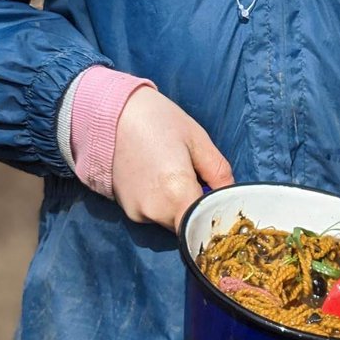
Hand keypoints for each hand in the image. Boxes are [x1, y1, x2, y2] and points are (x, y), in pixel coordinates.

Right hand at [112, 89, 234, 231]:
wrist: (108, 114)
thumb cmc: (157, 120)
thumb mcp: (197, 139)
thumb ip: (219, 172)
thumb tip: (231, 195)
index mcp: (177, 193)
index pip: (206, 226)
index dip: (218, 218)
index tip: (224, 204)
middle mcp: (155, 211)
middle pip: (190, 224)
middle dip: (199, 208)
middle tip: (201, 179)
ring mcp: (138, 213)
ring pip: (172, 221)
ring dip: (180, 205)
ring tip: (175, 171)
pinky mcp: (127, 210)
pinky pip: (155, 214)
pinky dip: (163, 202)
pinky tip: (157, 175)